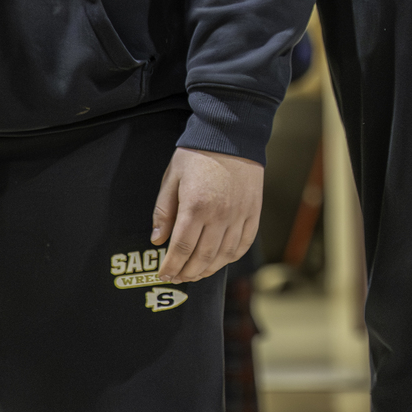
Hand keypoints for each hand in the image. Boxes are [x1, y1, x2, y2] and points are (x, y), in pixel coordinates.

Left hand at [151, 148, 262, 282]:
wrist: (232, 134)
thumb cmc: (197, 154)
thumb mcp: (172, 178)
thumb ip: (164, 211)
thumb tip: (158, 240)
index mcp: (195, 206)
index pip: (181, 248)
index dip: (171, 266)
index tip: (163, 274)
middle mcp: (219, 215)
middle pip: (202, 257)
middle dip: (187, 273)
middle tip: (177, 277)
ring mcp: (239, 215)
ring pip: (224, 255)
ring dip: (208, 270)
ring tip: (196, 273)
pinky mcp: (253, 212)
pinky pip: (243, 244)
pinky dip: (231, 257)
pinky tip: (220, 260)